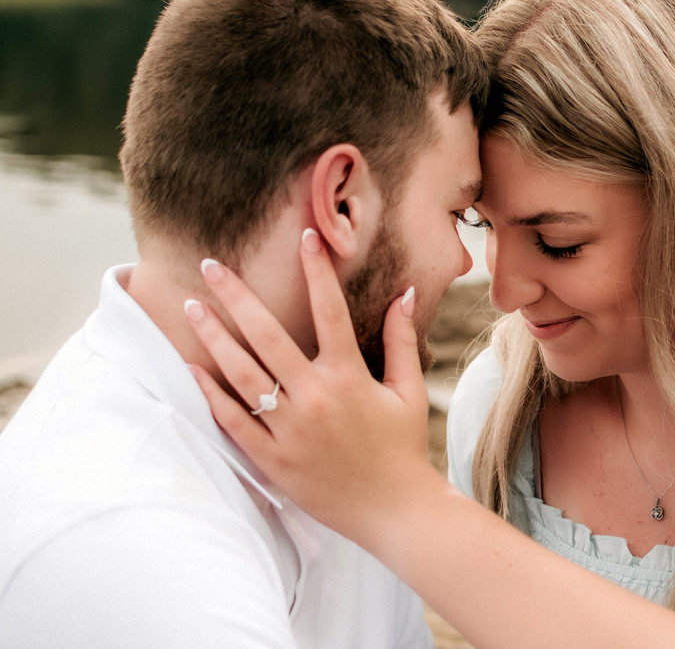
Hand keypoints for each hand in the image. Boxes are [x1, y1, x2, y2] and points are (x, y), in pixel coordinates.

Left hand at [185, 228, 432, 538]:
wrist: (393, 510)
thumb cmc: (403, 448)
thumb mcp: (409, 391)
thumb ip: (402, 340)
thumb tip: (406, 293)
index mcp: (349, 376)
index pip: (329, 311)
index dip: (317, 271)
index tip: (305, 238)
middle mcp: (314, 398)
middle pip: (266, 335)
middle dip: (236, 296)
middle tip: (211, 266)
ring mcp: (288, 430)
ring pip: (241, 374)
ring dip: (213, 337)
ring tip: (191, 308)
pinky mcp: (271, 459)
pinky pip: (233, 420)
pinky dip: (211, 394)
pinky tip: (193, 368)